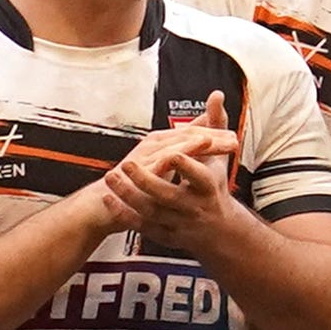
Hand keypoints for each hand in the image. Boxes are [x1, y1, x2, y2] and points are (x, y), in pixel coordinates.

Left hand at [98, 116, 240, 250]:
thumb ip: (215, 125)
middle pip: (169, 196)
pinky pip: (142, 225)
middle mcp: (194, 207)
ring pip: (151, 211)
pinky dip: (125, 213)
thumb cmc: (215, 185)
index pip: (200, 177)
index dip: (187, 167)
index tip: (174, 155)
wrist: (218, 229)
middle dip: (148, 182)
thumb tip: (216, 95)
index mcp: (208, 187)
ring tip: (111, 177)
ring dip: (129, 195)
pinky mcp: (164, 234)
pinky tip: (110, 198)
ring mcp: (178, 222)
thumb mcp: (219, 156)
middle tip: (128, 164)